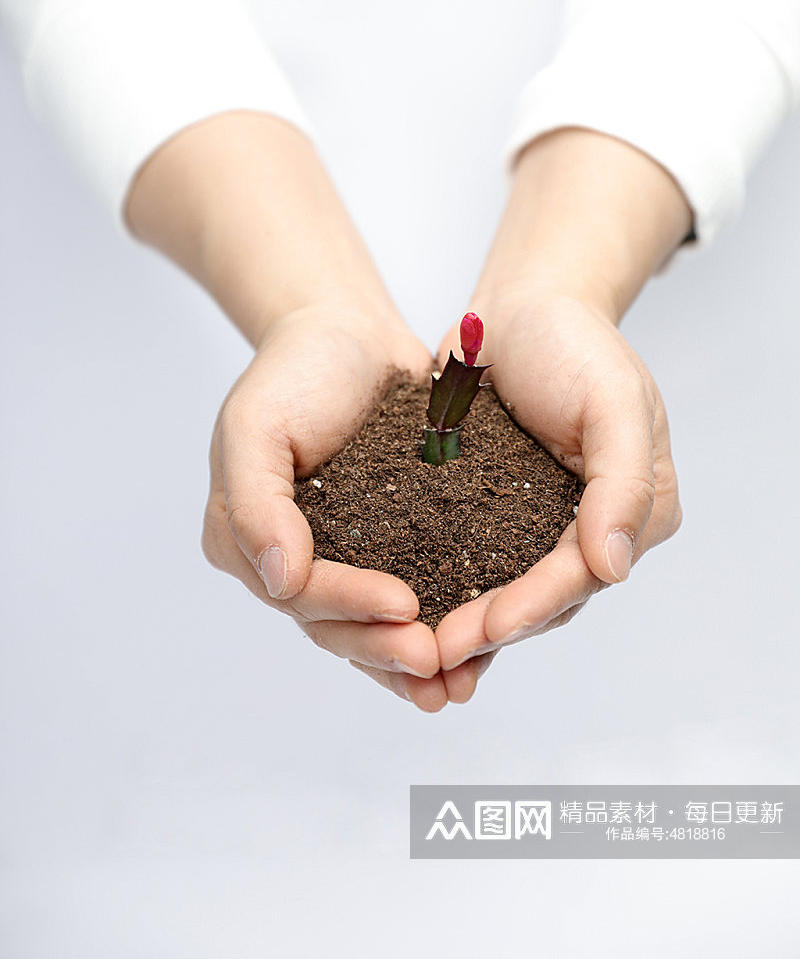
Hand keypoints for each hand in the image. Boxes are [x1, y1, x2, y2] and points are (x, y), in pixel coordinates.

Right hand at [200, 302, 494, 709]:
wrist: (346, 332)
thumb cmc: (295, 369)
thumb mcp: (256, 422)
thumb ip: (257, 502)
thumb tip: (279, 580)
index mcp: (247, 540)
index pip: (298, 591)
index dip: (349, 605)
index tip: (405, 607)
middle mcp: (290, 561)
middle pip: (336, 624)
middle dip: (385, 648)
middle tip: (435, 663)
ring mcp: (342, 557)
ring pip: (373, 626)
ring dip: (412, 660)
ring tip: (458, 683)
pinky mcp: (390, 544)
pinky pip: (414, 594)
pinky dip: (440, 623)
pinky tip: (476, 652)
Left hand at [435, 289, 682, 671]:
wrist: (521, 308)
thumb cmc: (575, 342)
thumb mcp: (614, 400)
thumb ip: (623, 481)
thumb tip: (615, 566)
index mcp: (636, 508)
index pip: (583, 572)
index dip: (536, 605)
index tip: (489, 628)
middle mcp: (591, 528)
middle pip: (544, 596)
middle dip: (492, 628)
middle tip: (436, 653)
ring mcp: (540, 525)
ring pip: (505, 592)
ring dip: (465, 626)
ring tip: (416, 654)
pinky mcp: (494, 515)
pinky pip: (471, 563)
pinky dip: (444, 592)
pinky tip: (405, 616)